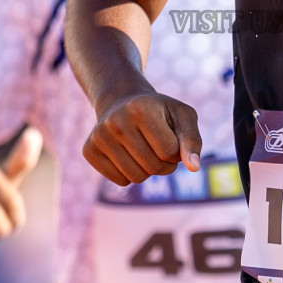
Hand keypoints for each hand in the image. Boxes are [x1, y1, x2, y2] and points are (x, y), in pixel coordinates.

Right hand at [83, 91, 201, 185]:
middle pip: (153, 167)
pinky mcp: (89, 151)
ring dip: (148, 170)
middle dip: (164, 163)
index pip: (169, 151)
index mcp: (140, 108)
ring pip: (136, 178)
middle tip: (159, 147)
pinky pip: (121, 181)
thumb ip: (192, 140)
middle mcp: (115, 121)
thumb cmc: (159, 111)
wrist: (122, 101)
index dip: (177, 151)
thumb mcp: (183, 116)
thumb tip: (193, 168)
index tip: (171, 137)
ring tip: (144, 149)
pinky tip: (128, 154)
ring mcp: (99, 136)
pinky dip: (130, 174)